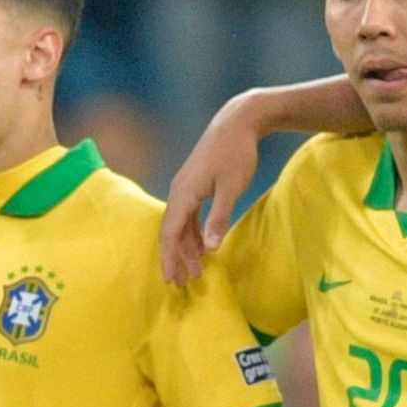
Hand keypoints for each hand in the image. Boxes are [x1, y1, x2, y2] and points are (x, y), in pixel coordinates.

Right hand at [162, 97, 270, 284]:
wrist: (236, 122)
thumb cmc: (236, 153)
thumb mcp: (231, 188)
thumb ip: (219, 218)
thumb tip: (210, 249)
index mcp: (183, 193)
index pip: (170, 233)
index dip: (169, 258)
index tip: (171, 279)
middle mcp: (179, 191)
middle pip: (171, 232)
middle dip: (175, 258)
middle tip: (180, 284)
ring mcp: (186, 188)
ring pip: (181, 225)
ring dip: (186, 248)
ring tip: (194, 272)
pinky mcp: (195, 186)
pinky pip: (189, 216)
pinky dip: (194, 234)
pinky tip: (202, 248)